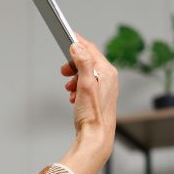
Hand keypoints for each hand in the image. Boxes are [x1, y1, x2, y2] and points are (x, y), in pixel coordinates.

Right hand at [60, 32, 118, 156]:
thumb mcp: (85, 85)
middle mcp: (109, 78)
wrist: (96, 138)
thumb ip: (82, 63)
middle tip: (63, 71)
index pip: (91, 49)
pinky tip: (73, 96)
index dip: (77, 42)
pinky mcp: (100, 97)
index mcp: (107, 72)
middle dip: (73, 63)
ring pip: (86, 73)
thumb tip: (77, 46)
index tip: (67, 35)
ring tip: (68, 87)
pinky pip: (87, 84)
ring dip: (74, 77)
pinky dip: (77, 86)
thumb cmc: (92, 116)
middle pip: (88, 61)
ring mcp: (106, 88)